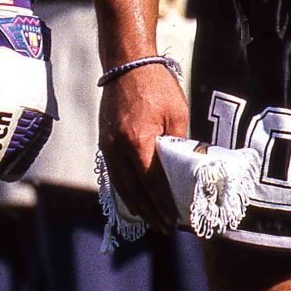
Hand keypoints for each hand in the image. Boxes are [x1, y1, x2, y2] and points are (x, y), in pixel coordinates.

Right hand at [98, 60, 188, 230]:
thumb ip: (180, 142)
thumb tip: (186, 166)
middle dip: (148, 211)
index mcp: (138, 140)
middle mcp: (118, 146)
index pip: (151, 182)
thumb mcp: (177, 113)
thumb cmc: (156, 84)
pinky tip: (133, 197)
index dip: (162, 203)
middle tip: (162, 227)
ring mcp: (107, 143)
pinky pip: (113, 171)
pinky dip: (123, 188)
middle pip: (132, 189)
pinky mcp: (104, 139)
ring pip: (119, 183)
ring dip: (134, 203)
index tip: (173, 220)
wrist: (126, 63)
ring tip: (148, 218)